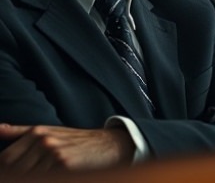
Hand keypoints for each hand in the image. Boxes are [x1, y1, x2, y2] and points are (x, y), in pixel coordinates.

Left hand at [0, 123, 134, 173]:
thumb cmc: (78, 141)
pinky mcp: (65, 165)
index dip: (4, 172)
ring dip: (30, 178)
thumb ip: (20, 132)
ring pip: (27, 175)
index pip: (5, 160)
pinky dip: (43, 178)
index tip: (9, 175)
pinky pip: (44, 177)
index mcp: (36, 132)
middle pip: (14, 171)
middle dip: (17, 177)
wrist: (110, 145)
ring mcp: (54, 153)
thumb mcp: (50, 131)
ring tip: (45, 174)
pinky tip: (52, 176)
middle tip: (27, 176)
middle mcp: (43, 140)